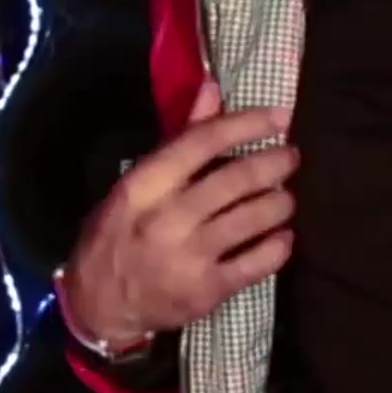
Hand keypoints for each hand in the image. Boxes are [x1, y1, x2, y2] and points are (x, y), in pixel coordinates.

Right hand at [61, 79, 296, 346]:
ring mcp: (189, 257)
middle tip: (291, 156)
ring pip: (252, 219)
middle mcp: (168, 218)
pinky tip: (283, 237)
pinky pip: (256, 264)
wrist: (100, 304)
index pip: (203, 142)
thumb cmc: (118, 234)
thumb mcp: (136, 184)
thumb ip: (179, 139)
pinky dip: (277, 247)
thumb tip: (213, 89)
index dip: (246, 124)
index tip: (279, 116)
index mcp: (145, 186)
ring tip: (287, 197)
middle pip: (235, 179)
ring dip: (280, 202)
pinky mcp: (207, 292)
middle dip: (274, 163)